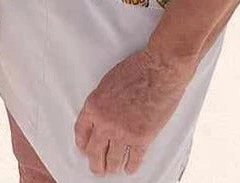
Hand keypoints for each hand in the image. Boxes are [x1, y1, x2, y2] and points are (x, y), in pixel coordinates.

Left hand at [74, 46, 193, 175]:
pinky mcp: (141, 139)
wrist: (158, 71)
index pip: (81, 131)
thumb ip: (101, 102)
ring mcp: (123, 133)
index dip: (82, 144)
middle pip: (94, 151)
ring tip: (112, 169)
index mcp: (94, 105)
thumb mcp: (108, 82)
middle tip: (97, 168)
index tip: (84, 149)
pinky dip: (131, 166)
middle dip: (95, 163)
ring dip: (112, 167)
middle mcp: (105, 122)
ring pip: (113, 160)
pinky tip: (130, 168)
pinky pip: (133, 160)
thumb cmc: (136, 70)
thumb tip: (101, 116)